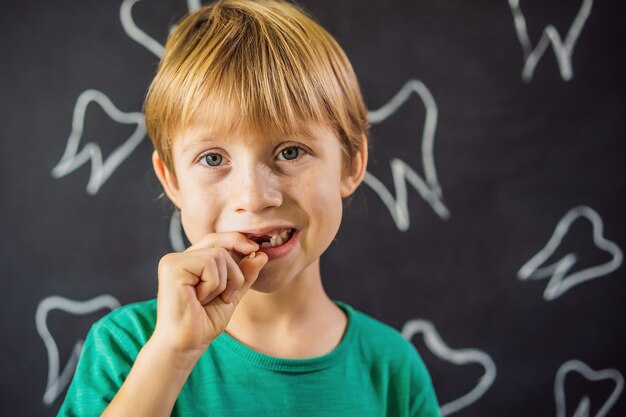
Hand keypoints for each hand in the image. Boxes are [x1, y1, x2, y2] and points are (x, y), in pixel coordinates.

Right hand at [150, 232, 267, 361]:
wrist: (187, 344)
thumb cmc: (204, 322)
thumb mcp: (232, 294)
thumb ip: (244, 274)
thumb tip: (261, 254)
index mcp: (189, 262)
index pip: (216, 240)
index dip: (236, 240)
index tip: (256, 249)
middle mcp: (179, 258)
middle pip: (219, 244)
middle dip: (234, 270)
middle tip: (228, 296)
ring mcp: (173, 261)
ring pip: (218, 254)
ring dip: (224, 282)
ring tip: (209, 300)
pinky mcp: (172, 267)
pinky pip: (209, 263)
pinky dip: (214, 285)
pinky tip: (199, 300)